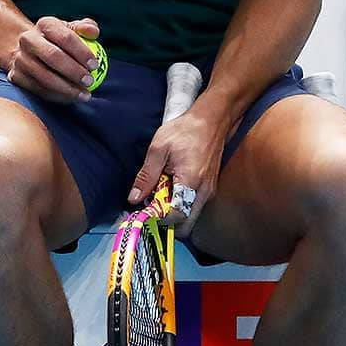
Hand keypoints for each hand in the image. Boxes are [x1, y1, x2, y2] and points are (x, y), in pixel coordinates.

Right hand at [2, 16, 100, 101]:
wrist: (30, 51)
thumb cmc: (59, 41)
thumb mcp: (72, 30)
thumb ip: (86, 28)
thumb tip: (93, 32)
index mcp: (45, 24)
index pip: (65, 37)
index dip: (82, 52)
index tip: (95, 65)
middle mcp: (28, 39)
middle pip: (53, 56)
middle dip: (74, 71)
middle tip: (90, 81)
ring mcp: (20, 59)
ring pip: (44, 77)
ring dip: (67, 88)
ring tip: (85, 94)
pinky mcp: (16, 76)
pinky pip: (39, 90)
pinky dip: (57, 96)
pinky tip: (71, 98)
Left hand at [129, 106, 225, 229]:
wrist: (211, 120)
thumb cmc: (185, 130)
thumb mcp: (158, 149)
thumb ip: (146, 176)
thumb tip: (134, 198)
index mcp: (191, 182)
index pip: (175, 216)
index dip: (158, 218)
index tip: (143, 211)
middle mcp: (204, 192)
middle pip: (185, 224)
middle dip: (166, 221)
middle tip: (151, 205)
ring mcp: (209, 192)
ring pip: (190, 217)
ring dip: (173, 212)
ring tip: (159, 193)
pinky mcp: (209, 189)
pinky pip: (194, 207)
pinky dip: (180, 204)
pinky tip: (169, 188)